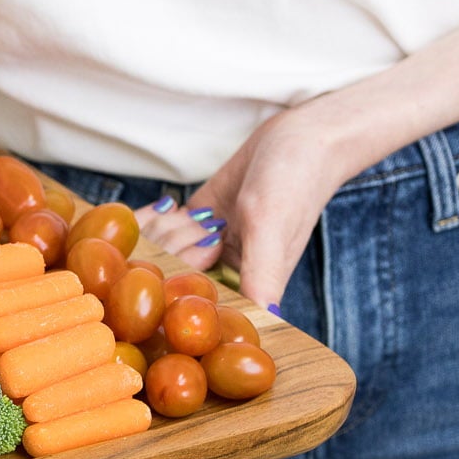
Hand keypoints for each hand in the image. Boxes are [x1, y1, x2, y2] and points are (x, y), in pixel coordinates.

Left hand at [136, 101, 358, 307]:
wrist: (297, 137)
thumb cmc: (294, 183)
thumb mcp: (272, 229)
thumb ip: (262, 275)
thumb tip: (265, 320)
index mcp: (248, 284)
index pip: (204, 307)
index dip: (181, 298)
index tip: (170, 282)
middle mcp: (226, 269)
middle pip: (177, 281)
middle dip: (173, 258)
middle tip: (199, 231)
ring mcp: (208, 243)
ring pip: (167, 254)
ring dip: (169, 233)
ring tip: (202, 215)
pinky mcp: (198, 219)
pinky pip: (168, 229)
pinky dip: (161, 219)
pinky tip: (168, 207)